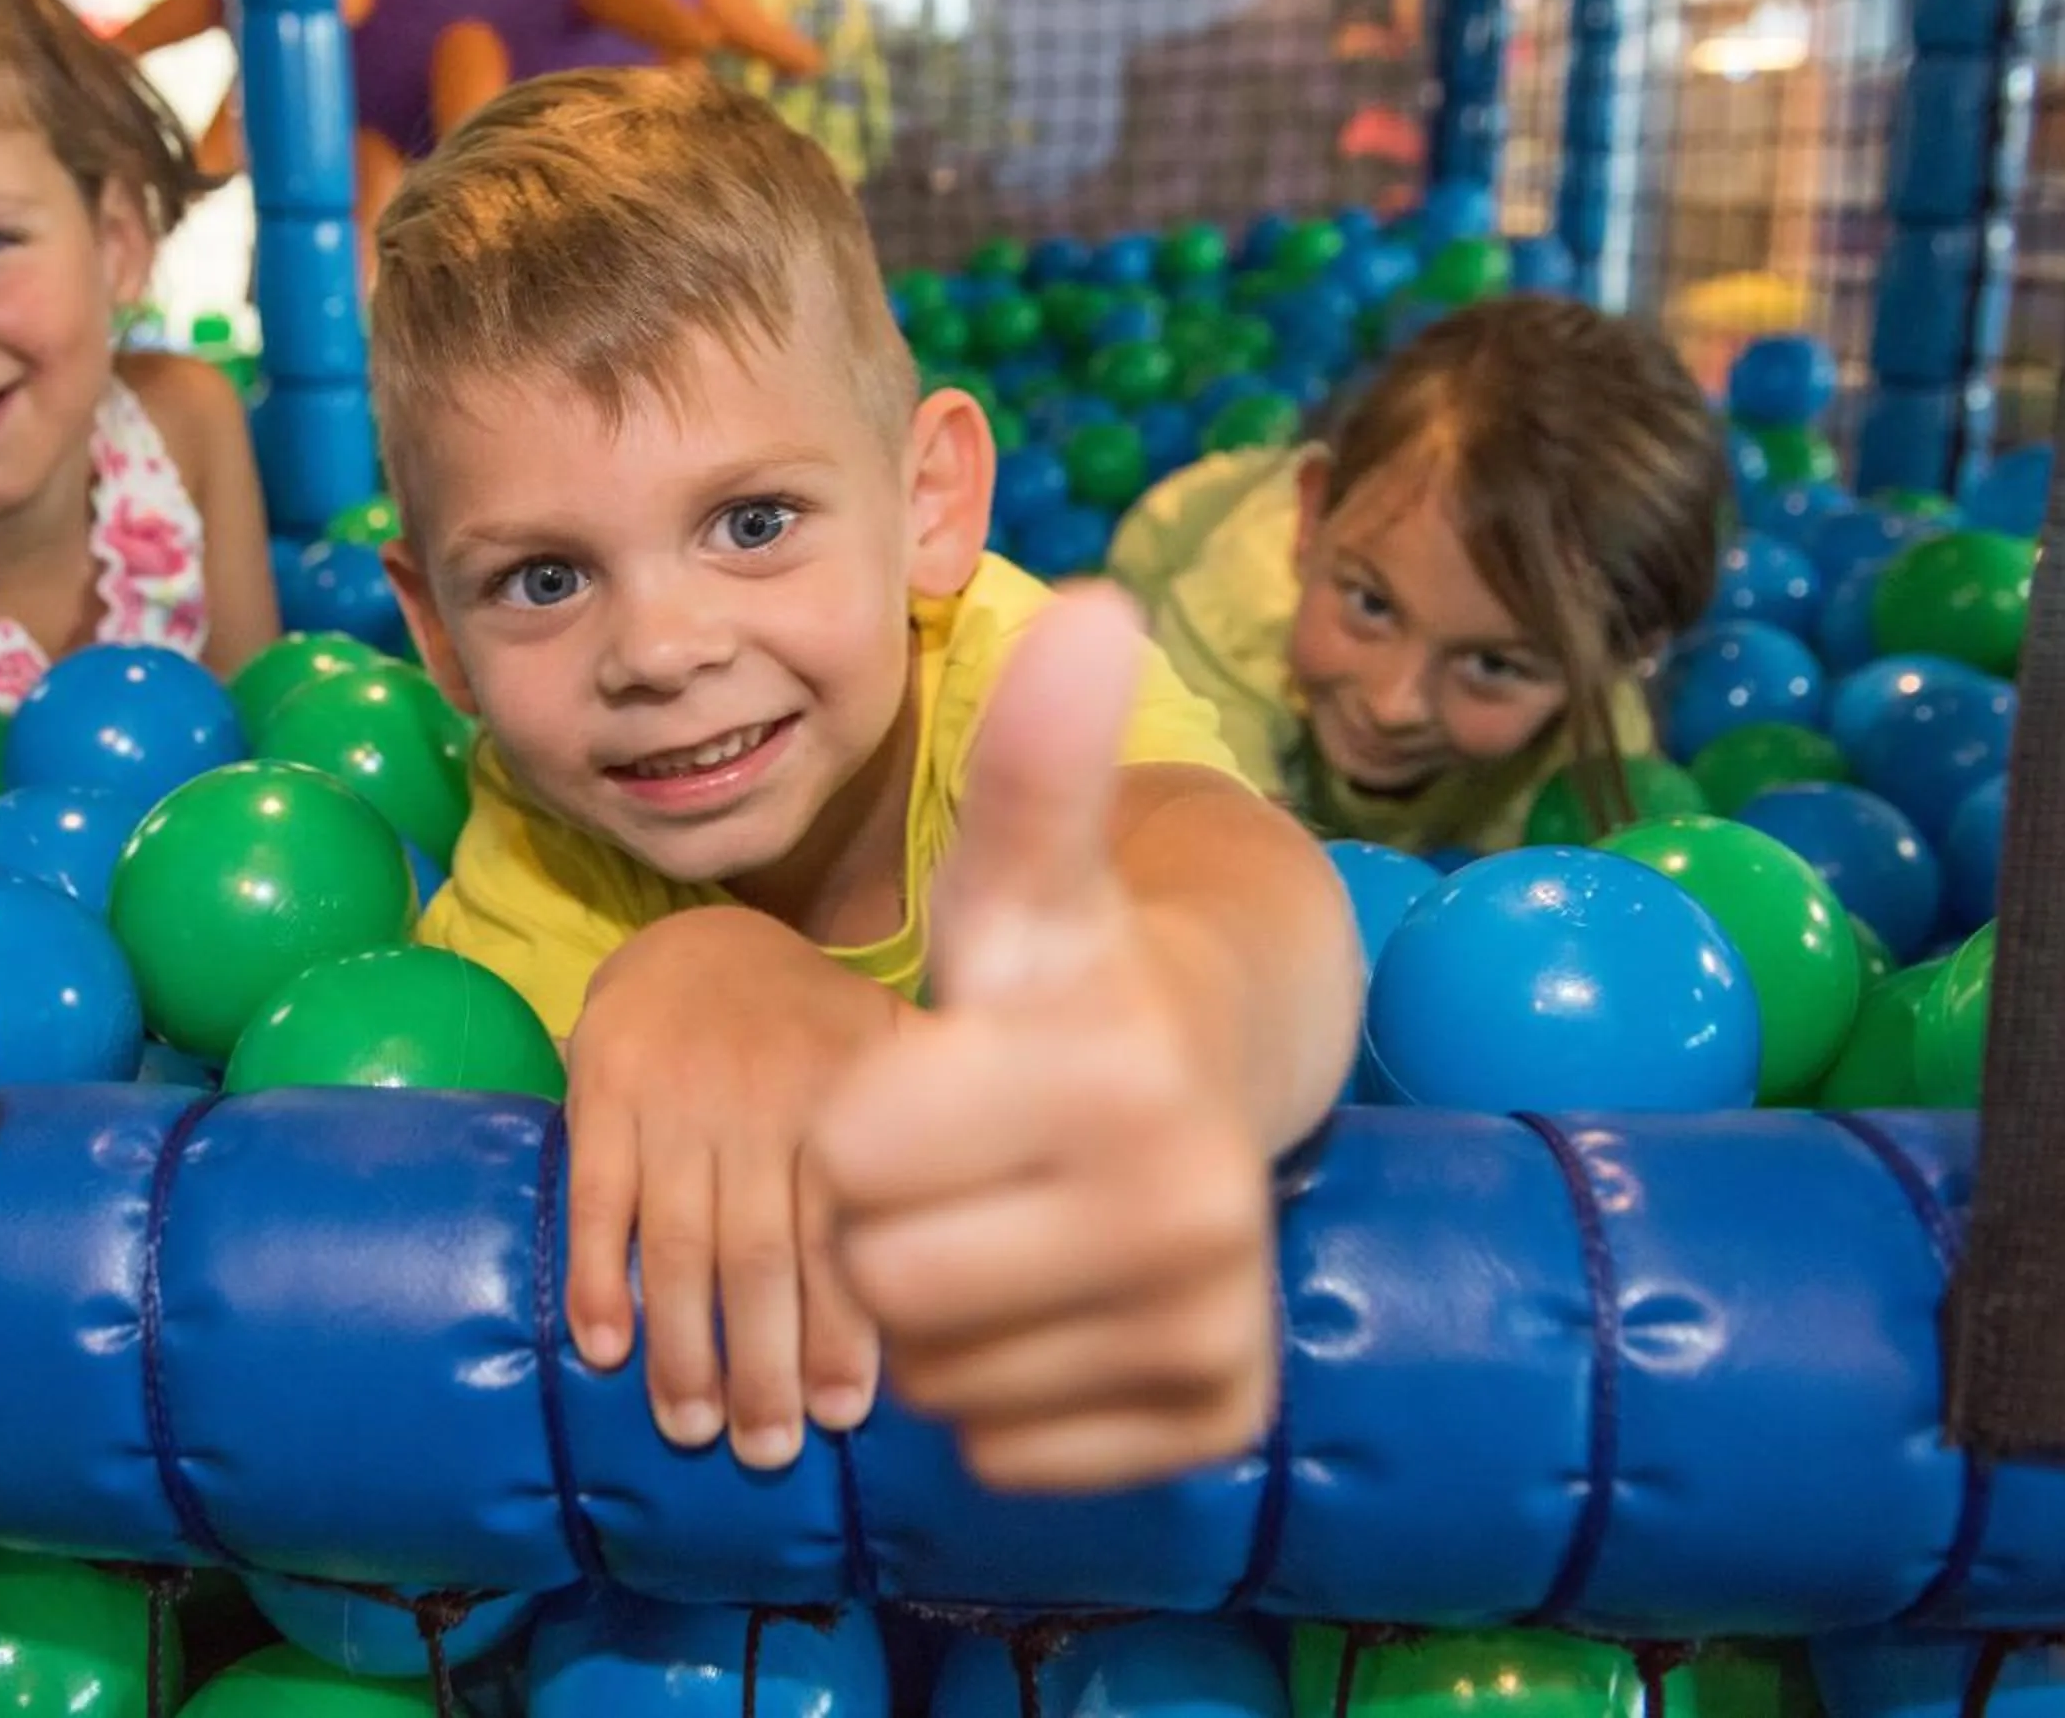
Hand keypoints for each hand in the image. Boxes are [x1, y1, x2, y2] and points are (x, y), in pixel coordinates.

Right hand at [565, 906, 901, 1470]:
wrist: (695, 936)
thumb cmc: (814, 1024)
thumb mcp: (892, 1044)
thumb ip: (948, 1122)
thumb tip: (1012, 1224)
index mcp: (842, 1100)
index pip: (846, 1230)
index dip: (843, 1327)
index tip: (843, 1413)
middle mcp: (760, 1102)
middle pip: (761, 1251)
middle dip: (763, 1360)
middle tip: (766, 1450)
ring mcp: (675, 1101)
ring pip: (680, 1238)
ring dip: (682, 1343)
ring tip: (693, 1426)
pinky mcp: (603, 1094)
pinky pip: (598, 1196)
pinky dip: (599, 1275)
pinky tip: (606, 1349)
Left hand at [807, 585, 1279, 1492]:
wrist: (1216, 1084)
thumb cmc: (1066, 985)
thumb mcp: (1025, 879)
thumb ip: (1032, 763)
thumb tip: (1094, 607)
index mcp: (1106, 1062)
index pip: (845, 1161)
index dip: (861, 1123)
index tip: (935, 1078)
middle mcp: (1185, 1198)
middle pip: (883, 1281)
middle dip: (894, 1226)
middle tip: (969, 1167)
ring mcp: (1211, 1317)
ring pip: (940, 1381)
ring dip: (943, 1319)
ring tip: (1012, 1228)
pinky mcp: (1219, 1413)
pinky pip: (1014, 1457)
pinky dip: (1007, 1400)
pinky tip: (1059, 1307)